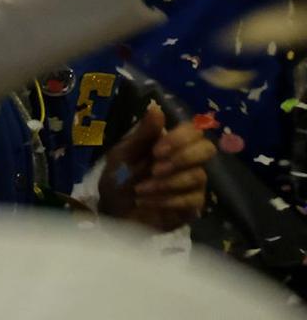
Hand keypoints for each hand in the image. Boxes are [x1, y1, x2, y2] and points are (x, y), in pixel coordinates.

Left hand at [97, 102, 215, 230]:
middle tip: (155, 169)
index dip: (180, 138)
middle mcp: (188, 161)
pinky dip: (165, 200)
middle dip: (181, 158)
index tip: (156, 150)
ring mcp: (193, 184)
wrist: (112, 212)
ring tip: (139, 190)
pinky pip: (192, 200)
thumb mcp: (123, 155)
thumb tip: (156, 107)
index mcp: (172, 144)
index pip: (194, 130)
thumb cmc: (118, 179)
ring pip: (198, 176)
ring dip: (166, 183)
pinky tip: (145, 202)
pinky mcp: (193, 206)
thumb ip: (142, 134)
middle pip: (208, 149)